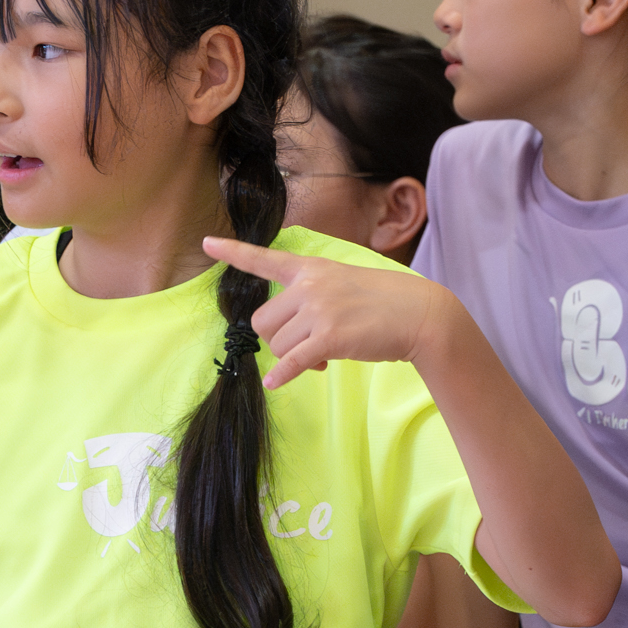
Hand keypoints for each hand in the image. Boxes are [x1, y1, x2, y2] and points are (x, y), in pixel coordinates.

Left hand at [200, 235, 436, 391]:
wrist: (419, 313)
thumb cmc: (383, 302)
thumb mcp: (343, 283)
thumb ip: (311, 300)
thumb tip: (290, 342)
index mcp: (311, 269)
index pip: (266, 259)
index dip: (234, 252)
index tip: (208, 244)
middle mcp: (310, 286)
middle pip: (264, 322)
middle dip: (278, 340)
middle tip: (306, 347)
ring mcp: (319, 310)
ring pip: (278, 345)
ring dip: (294, 357)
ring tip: (324, 356)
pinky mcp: (330, 337)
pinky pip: (293, 362)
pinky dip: (283, 375)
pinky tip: (276, 384)